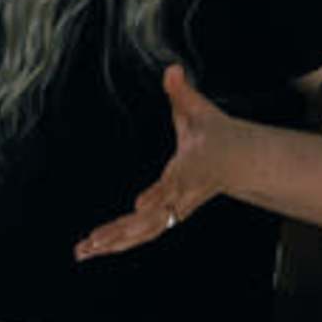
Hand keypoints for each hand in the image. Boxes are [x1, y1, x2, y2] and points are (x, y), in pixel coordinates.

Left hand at [73, 65, 256, 261]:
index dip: (157, 195)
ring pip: (143, 232)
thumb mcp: (200, 110)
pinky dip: (118, 241)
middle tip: (92, 241)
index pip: (173, 186)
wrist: (239, 160)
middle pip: (152, 220)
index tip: (139, 205)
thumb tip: (172, 69)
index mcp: (190, 171)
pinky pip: (142, 232)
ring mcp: (175, 209)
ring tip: (82, 252)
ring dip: (113, 243)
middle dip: (122, 231)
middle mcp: (181, 196)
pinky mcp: (168, 215)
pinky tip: (94, 249)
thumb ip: (182, 92)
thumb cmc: (215, 134)